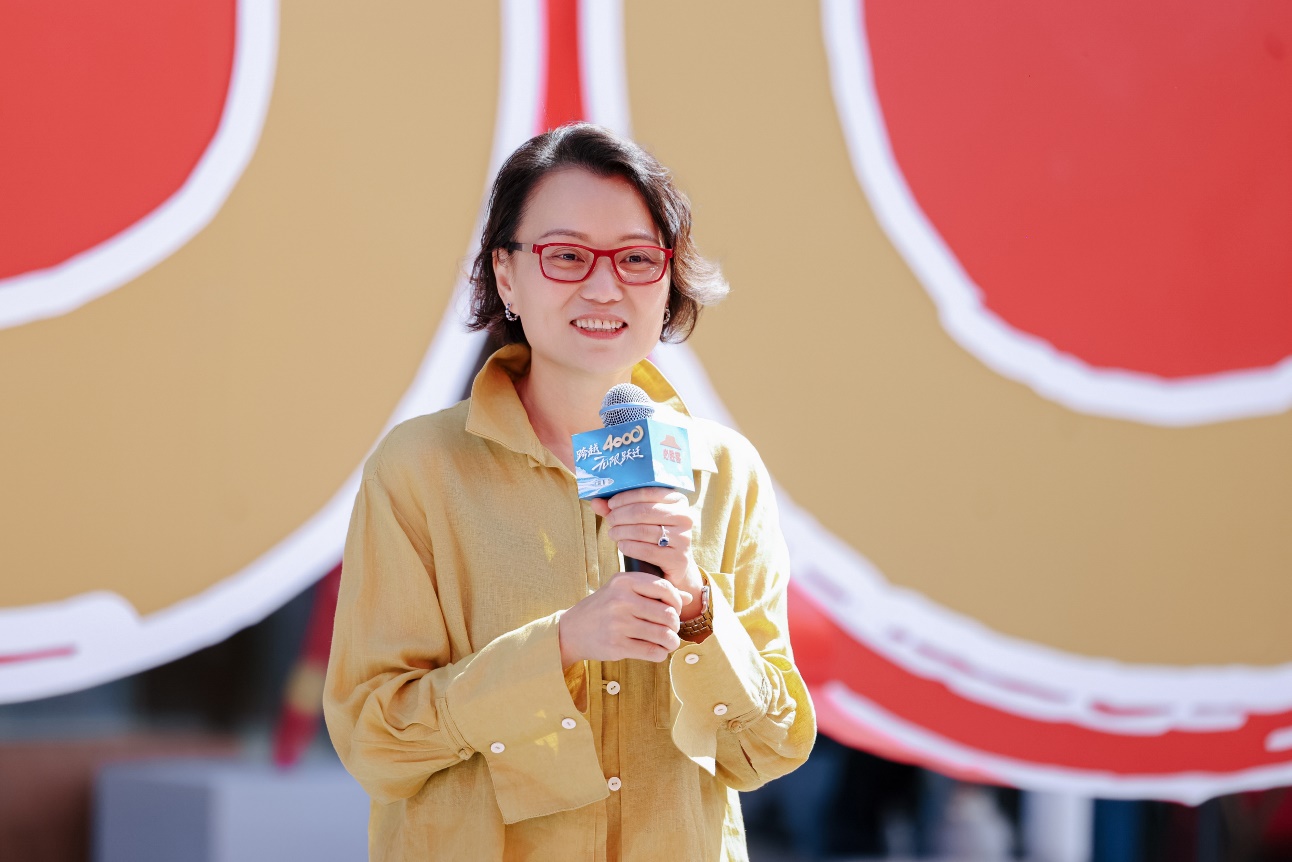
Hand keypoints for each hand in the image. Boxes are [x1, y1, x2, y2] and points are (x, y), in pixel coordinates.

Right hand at [558, 571, 692, 667]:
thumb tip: (689, 597)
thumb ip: (655, 591)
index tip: (675, 609)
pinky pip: (653, 652)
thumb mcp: (624, 590)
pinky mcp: (617, 646)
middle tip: (671, 628)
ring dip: (672, 641)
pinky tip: (658, 651)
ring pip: (664, 635)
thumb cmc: (604, 607)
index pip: (665, 588)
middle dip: (675, 624)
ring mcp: (618, 624)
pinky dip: (661, 653)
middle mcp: (621, 600)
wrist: (572, 630)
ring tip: (669, 641)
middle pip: (668, 614)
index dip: (677, 601)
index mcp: (625, 581)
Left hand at [589, 488, 704, 621]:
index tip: (610, 504)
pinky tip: (621, 546)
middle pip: (643, 511)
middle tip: (609, 521)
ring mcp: (683, 538)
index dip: (624, 498)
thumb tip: (595, 501)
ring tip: (613, 534)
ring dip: (621, 532)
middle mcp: (685, 516)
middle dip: (620, 516)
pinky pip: (646, 550)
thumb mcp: (640, 519)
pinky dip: (629, 547)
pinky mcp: (678, 558)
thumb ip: (619, 508)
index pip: (647, 492)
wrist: (676, 565)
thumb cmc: (655, 537)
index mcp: (678, 500)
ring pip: (643, 531)